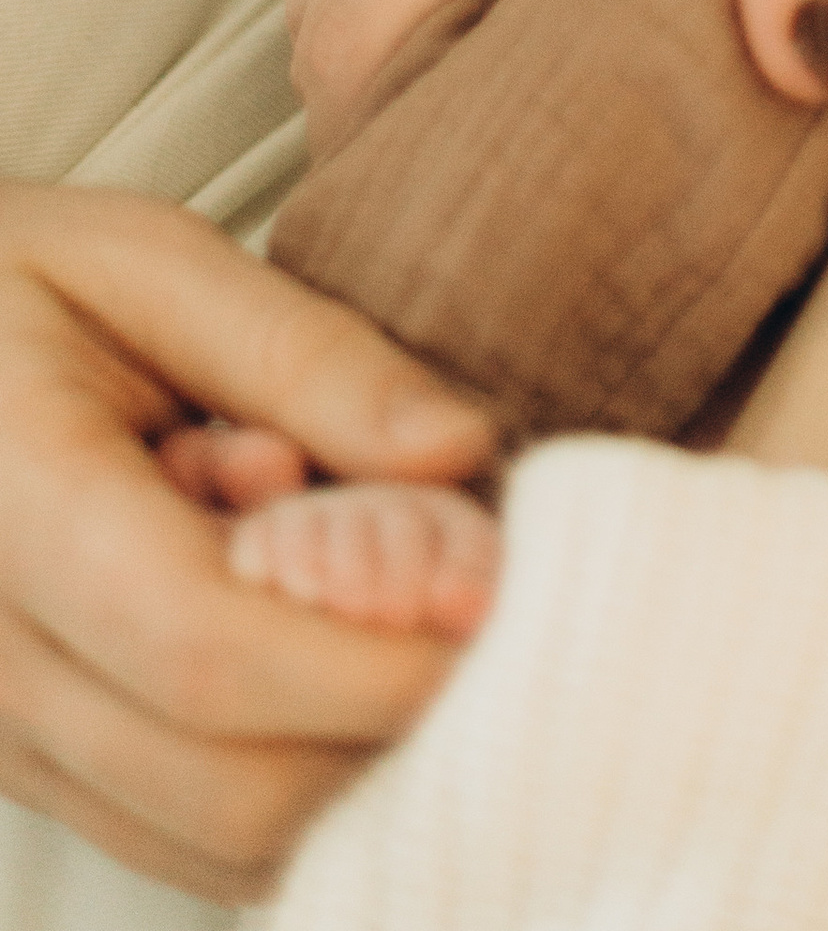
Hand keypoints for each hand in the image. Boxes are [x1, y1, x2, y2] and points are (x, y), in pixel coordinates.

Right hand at [0, 188, 491, 899]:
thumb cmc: (16, 284)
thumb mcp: (148, 258)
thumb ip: (304, 353)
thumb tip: (460, 450)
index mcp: (7, 511)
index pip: (206, 649)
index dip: (373, 654)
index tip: (502, 598)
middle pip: (228, 783)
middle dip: (396, 721)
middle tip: (500, 612)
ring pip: (218, 844)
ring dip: (361, 762)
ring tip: (419, 617)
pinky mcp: (32, 776)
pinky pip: (190, 842)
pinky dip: (305, 784)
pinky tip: (347, 660)